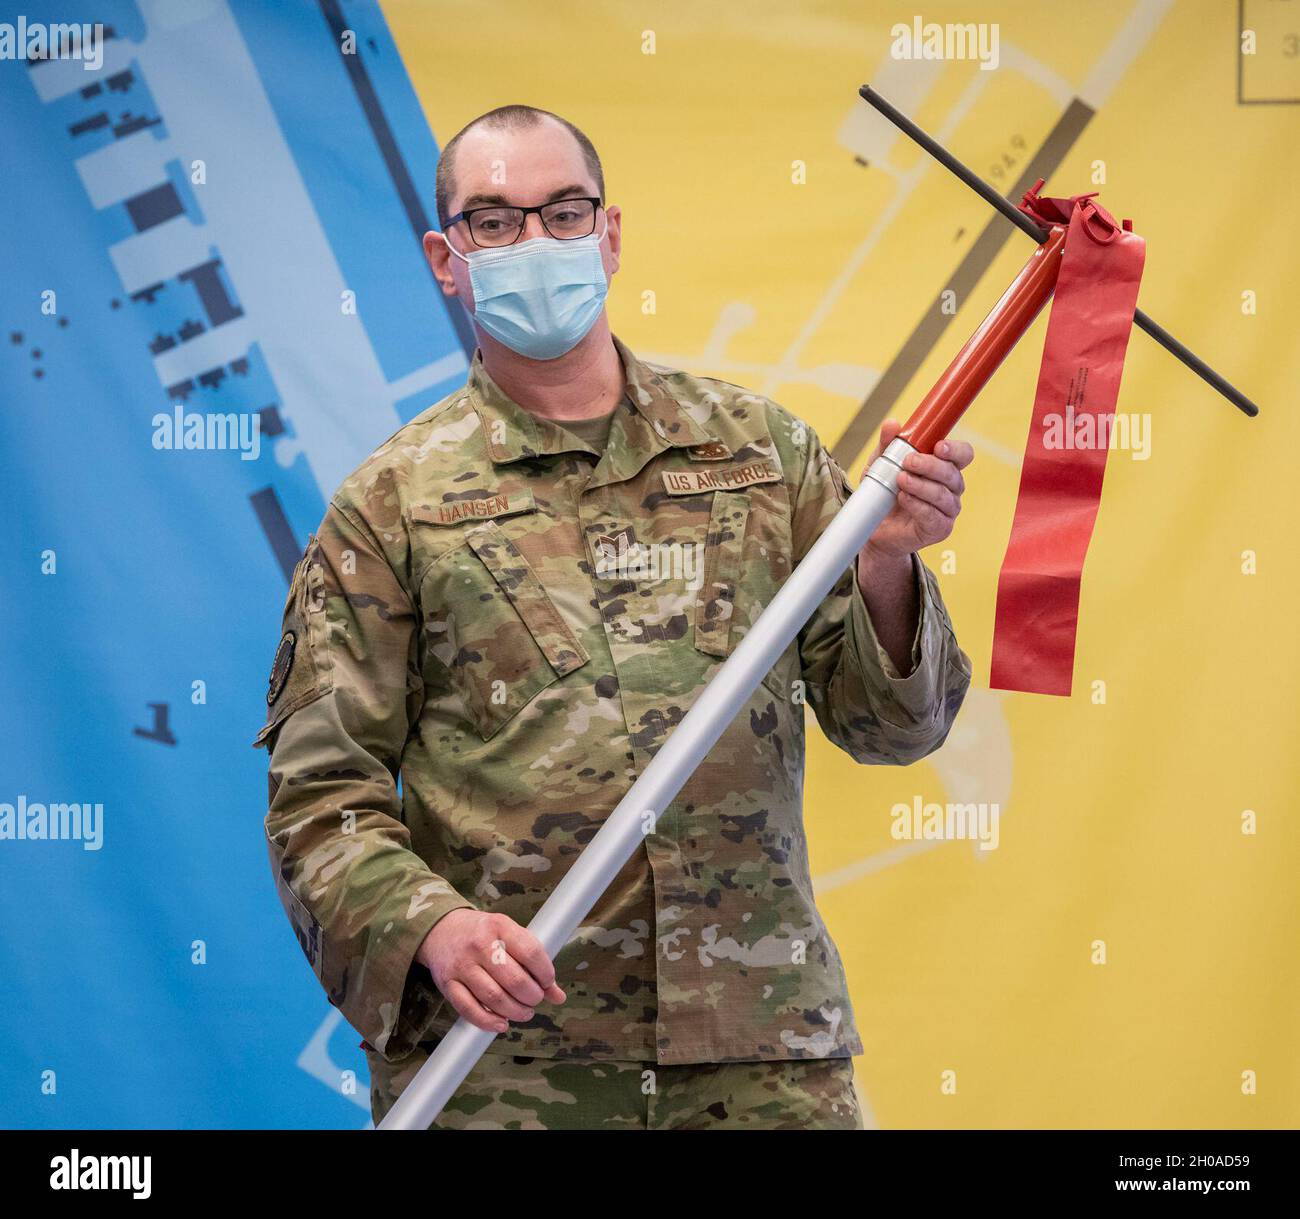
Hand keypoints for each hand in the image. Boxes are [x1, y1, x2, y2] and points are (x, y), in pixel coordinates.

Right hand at [416, 908, 565, 1033]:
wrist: (440, 930)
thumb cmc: (483, 934)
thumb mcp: (510, 935)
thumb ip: (534, 961)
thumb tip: (558, 996)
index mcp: (500, 926)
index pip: (531, 953)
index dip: (545, 973)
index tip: (548, 983)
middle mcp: (480, 944)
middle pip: (515, 980)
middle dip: (532, 996)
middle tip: (535, 999)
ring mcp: (462, 965)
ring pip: (494, 998)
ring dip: (515, 1011)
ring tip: (524, 1012)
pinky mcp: (448, 984)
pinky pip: (469, 1009)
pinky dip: (488, 1022)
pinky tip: (502, 1024)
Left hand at [860, 420, 973, 563]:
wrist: (875, 528)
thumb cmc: (885, 493)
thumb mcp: (881, 464)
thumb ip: (888, 445)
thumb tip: (892, 424)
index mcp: (944, 467)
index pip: (963, 454)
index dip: (955, 450)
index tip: (938, 447)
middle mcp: (951, 488)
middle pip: (953, 473)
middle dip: (930, 466)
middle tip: (908, 462)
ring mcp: (948, 510)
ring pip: (943, 495)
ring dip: (921, 485)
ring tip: (901, 481)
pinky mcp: (939, 528)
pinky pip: (933, 515)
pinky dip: (918, 505)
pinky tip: (904, 498)